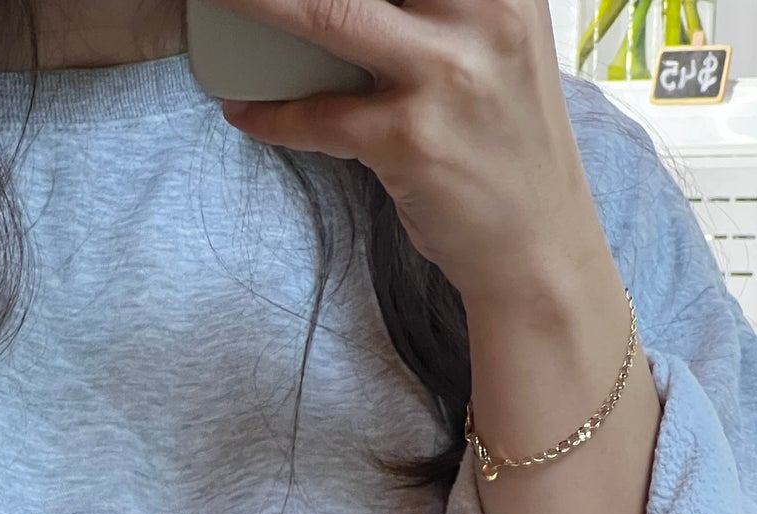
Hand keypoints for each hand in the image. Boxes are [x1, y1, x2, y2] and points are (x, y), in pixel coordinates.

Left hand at [216, 0, 611, 305]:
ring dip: (258, 5)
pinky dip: (271, 114)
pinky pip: (318, 116)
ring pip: (328, 13)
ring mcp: (446, 76)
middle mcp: (483, 13)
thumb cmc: (502, 146)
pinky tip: (242, 110)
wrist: (537, 247)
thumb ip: (438, 11)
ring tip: (218, 6)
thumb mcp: (493, 49)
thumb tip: (343, 8)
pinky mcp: (411, 140)